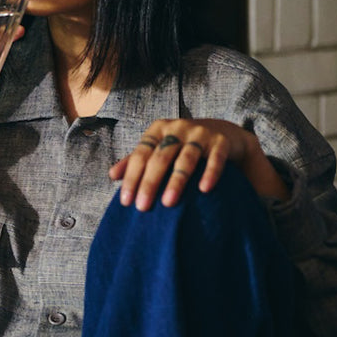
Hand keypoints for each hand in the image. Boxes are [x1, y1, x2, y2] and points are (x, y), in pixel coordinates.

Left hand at [108, 118, 287, 211]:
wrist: (224, 134)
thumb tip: (112, 175)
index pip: (140, 154)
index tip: (126, 202)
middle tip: (143, 207)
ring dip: (176, 181)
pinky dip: (210, 173)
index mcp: (158, 130)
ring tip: (168, 203)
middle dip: (150, 183)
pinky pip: (215, 158)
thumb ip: (137, 160)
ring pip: (186, 158)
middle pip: (160, 157)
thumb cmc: (183, 145)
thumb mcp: (159, 148)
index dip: (131, 178)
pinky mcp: (221, 141)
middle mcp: (178, 128)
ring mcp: (201, 133)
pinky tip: (203, 190)